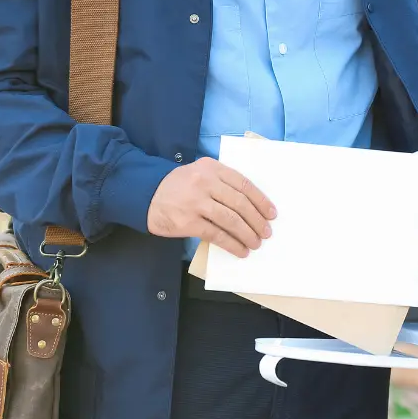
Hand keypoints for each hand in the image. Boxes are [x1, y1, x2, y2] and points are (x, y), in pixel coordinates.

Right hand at [148, 157, 276, 257]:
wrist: (146, 194)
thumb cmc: (179, 185)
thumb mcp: (200, 172)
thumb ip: (222, 182)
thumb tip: (251, 206)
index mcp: (212, 167)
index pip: (243, 184)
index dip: (261, 200)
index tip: (271, 213)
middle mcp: (205, 182)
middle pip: (240, 203)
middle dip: (257, 220)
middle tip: (266, 232)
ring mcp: (196, 202)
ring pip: (231, 220)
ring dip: (247, 234)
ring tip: (256, 243)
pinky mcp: (188, 221)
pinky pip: (216, 234)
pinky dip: (232, 244)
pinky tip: (240, 250)